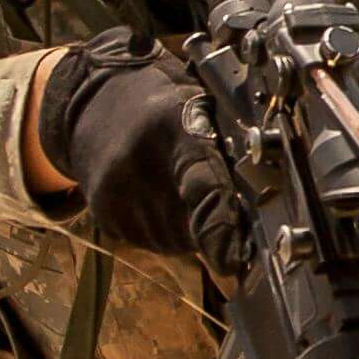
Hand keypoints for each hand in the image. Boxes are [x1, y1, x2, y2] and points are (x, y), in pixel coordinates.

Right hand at [38, 39, 225, 261]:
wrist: (90, 101)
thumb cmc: (160, 100)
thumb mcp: (198, 105)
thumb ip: (227, 148)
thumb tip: (268, 196)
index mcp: (174, 127)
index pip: (205, 188)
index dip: (224, 229)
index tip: (240, 258)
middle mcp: (139, 165)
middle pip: (192, 225)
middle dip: (215, 224)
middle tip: (216, 195)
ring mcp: (116, 194)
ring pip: (174, 241)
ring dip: (189, 229)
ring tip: (179, 188)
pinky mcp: (105, 215)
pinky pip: (151, 242)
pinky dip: (164, 229)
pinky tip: (157, 197)